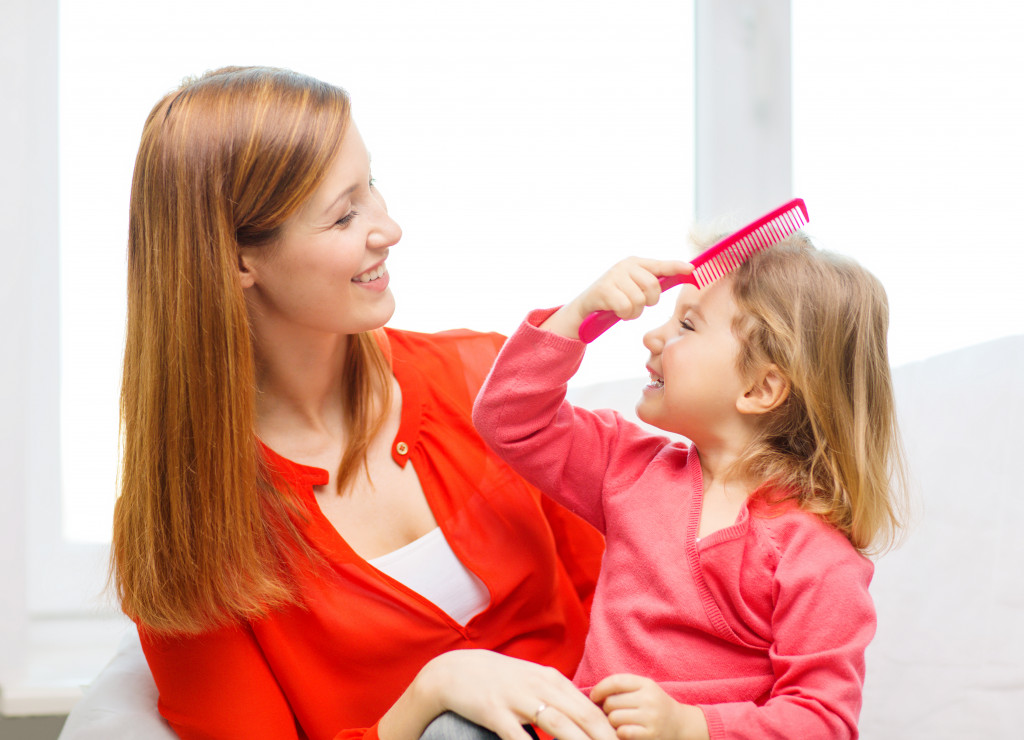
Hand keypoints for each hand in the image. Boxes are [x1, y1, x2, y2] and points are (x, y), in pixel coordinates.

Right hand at [415, 650, 616, 739]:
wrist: (455, 670)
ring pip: (559, 726)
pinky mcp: (495, 712)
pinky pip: (519, 738)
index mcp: (551, 679)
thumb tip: (586, 719)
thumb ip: (558, 696)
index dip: (609, 731)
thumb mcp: (532, 681)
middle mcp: (539, 686)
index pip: (590, 708)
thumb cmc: (499, 680)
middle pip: (582, 717)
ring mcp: (518, 699)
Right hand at [540, 258, 692, 339]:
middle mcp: (625, 265)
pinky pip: (626, 307)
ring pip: (639, 300)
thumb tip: (683, 274)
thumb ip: (652, 281)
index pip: (661, 265)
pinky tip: (616, 311)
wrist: (585, 308)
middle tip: (636, 304)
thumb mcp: (633, 286)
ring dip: (634, 311)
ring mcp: (614, 276)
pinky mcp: (604, 289)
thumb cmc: (614, 298)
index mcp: (635, 263)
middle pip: (653, 287)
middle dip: (648, 301)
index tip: (691, 270)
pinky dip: (623, 314)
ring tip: (624, 309)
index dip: (677, 267)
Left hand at [590, 674, 707, 739]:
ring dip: (612, 722)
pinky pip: (623, 732)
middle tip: (612, 712)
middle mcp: (649, 699)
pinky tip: (625, 731)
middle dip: (606, 708)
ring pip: (614, 718)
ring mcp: (651, 718)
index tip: (593, 696)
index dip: (599, 689)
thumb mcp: (642, 688)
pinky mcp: (651, 735)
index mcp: (645, 684)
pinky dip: (620, 732)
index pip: (615, 681)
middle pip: (611, 702)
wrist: (679, 724)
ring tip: (620, 721)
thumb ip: (621, 687)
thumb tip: (593, 694)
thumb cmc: (653, 704)